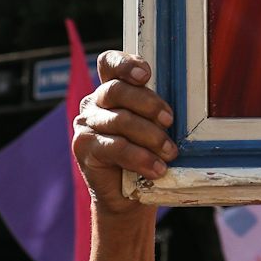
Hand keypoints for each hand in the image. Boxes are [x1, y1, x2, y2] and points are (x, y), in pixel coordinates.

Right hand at [74, 51, 178, 211]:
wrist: (130, 198)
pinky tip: (157, 169)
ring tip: (170, 153)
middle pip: (118, 90)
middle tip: (170, 122)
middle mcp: (95, 103)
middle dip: (149, 104)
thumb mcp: (155, 128)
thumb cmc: (148, 156)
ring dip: (151, 136)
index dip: (125, 64)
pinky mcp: (83, 147)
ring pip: (120, 119)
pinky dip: (140, 158)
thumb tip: (177, 111)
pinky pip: (115, 147)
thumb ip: (157, 112)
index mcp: (112, 90)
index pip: (109, 63)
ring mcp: (86, 124)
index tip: (146, 75)